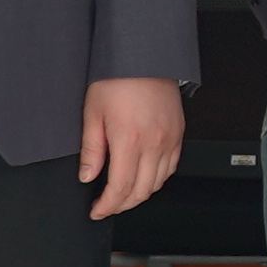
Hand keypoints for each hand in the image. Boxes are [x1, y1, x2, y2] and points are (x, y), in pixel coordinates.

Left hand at [76, 76, 186, 222]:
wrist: (144, 57)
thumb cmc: (117, 79)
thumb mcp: (93, 113)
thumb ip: (91, 149)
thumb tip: (87, 176)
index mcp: (129, 140)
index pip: (120, 188)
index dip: (107, 205)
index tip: (97, 210)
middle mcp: (154, 143)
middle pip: (141, 191)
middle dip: (121, 205)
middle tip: (106, 206)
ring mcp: (170, 139)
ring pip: (158, 183)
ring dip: (139, 194)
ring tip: (123, 194)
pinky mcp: (178, 134)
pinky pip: (171, 167)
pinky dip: (157, 179)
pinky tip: (144, 177)